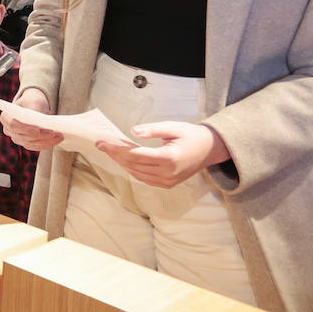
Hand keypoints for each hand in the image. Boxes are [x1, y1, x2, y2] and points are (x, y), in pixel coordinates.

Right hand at [1, 88, 64, 150]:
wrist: (34, 106)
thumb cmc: (32, 101)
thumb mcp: (33, 101)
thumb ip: (34, 111)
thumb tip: (40, 122)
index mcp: (6, 117)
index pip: (12, 125)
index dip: (24, 129)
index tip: (37, 130)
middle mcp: (9, 130)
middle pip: (23, 137)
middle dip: (40, 136)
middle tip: (54, 132)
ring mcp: (17, 138)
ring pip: (30, 143)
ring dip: (46, 141)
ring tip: (59, 136)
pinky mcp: (26, 143)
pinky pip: (36, 146)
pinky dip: (47, 144)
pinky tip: (56, 140)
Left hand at [95, 121, 229, 188]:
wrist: (210, 150)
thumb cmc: (191, 135)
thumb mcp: (173, 127)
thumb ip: (152, 130)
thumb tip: (132, 131)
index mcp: (169, 158)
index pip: (135, 155)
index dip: (116, 149)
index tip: (102, 142)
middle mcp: (168, 173)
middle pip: (133, 165)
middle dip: (115, 155)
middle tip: (102, 144)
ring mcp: (168, 182)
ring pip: (136, 174)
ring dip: (121, 162)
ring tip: (110, 151)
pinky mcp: (167, 184)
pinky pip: (144, 179)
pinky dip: (132, 169)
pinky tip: (124, 160)